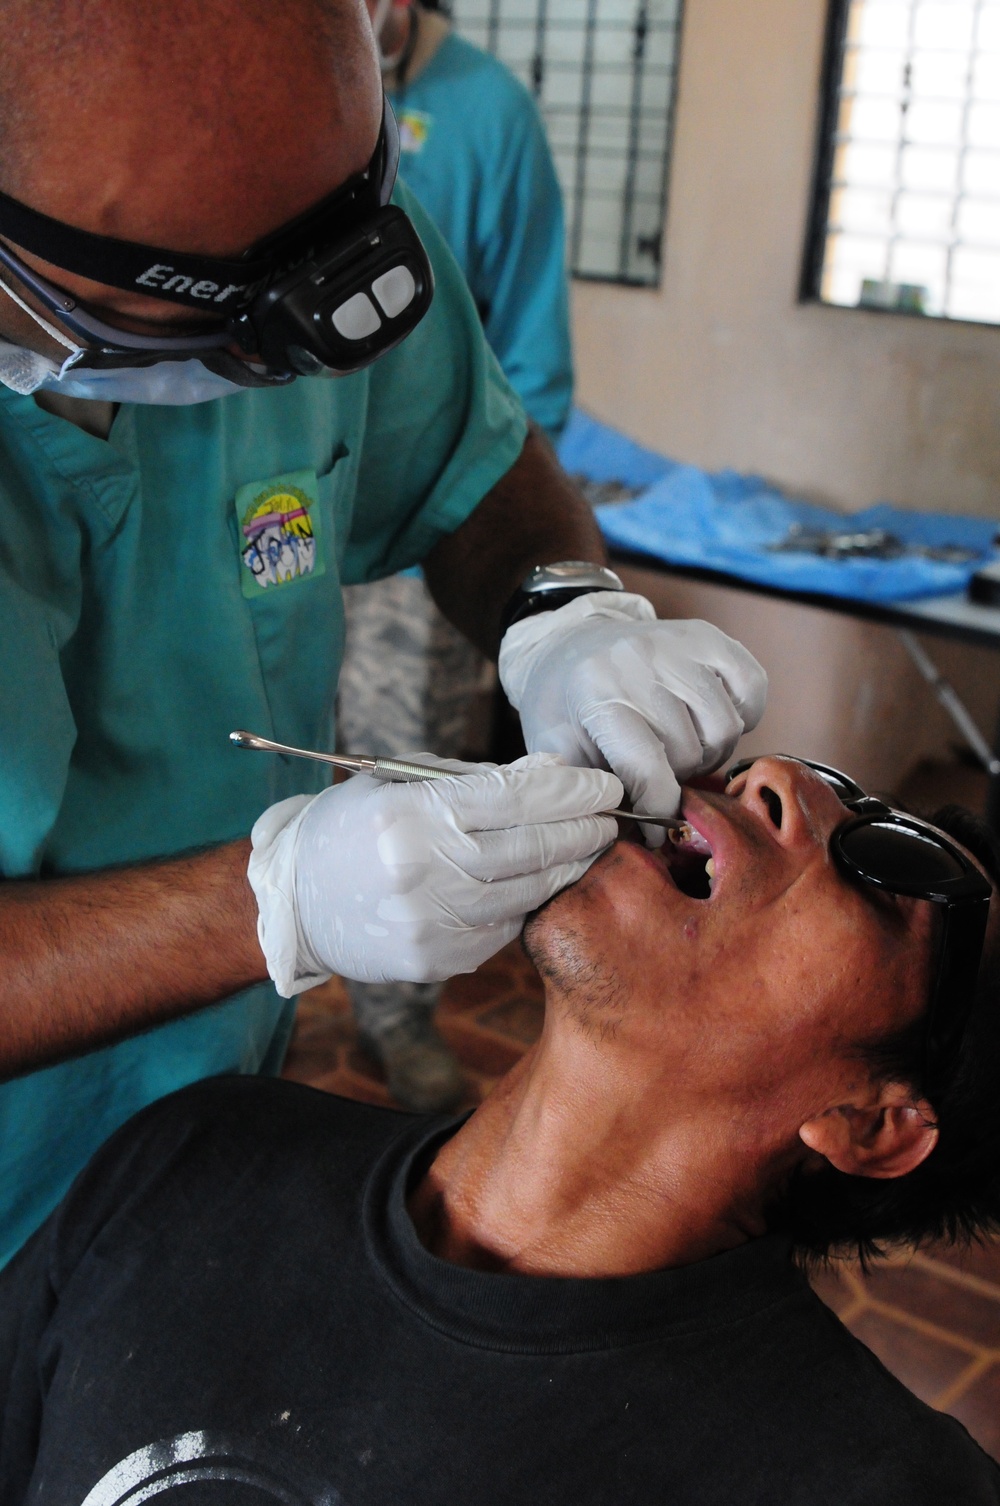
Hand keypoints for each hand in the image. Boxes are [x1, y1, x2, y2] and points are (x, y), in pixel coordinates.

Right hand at [248, 753, 621, 992]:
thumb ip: (477, 778)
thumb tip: (552, 772)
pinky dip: (528, 902)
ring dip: (566, 868)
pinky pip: (503, 928)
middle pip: (531, 848)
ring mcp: (430, 922)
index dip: (570, 792)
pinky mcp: (435, 959)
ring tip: (587, 847)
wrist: (293, 900)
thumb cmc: (351, 827)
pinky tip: (542, 882)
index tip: (604, 786)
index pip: (515, 798)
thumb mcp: (400, 784)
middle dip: (582, 830)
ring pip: (527, 893)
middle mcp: (423, 871)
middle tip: (610, 817)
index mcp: (411, 816)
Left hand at [499, 592, 766, 841]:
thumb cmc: (567, 707)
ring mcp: (678, 643)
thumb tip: (626, 842)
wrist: (572, 645)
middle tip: (659, 772)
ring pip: (725, 727)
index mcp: (596, 693)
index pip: (647, 766)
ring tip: (682, 747)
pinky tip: (710, 720)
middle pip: (689, 750)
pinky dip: (742, 713)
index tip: (657, 829)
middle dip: (677, 775)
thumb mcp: (558, 750)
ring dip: (709, 750)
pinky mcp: (709, 635)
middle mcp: (639, 661)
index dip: (658, 808)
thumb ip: (589, 793)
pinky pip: (751, 687)